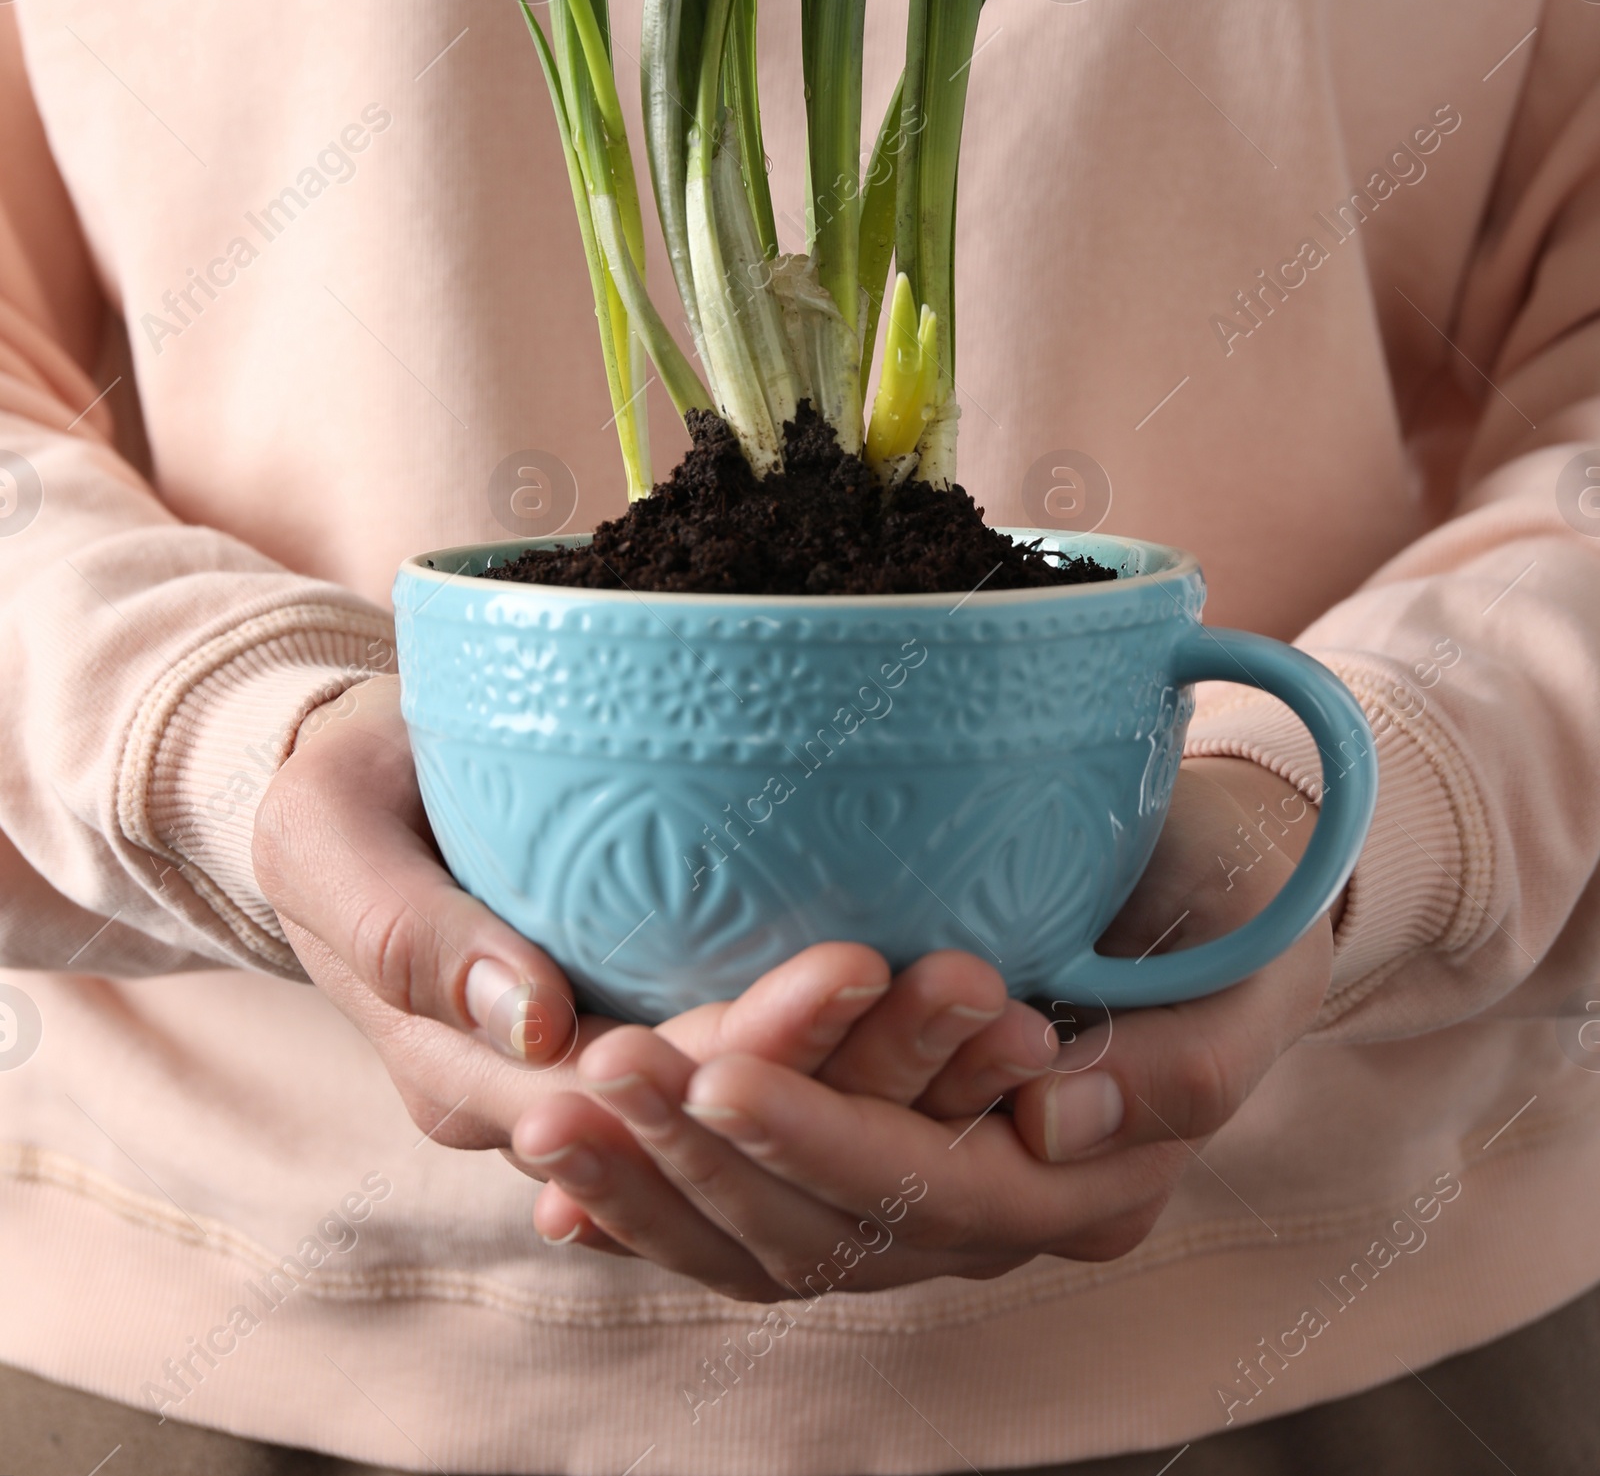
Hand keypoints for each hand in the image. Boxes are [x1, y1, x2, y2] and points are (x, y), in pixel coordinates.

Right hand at [250, 676, 1052, 1170]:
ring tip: (1020, 1012)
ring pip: (782, 1128)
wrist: (357, 799)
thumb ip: (406, 931)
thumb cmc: (339, 802)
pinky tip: (991, 1012)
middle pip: (735, 1126)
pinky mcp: (677, 1043)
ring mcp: (630, 1086)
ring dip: (904, 1078)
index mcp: (477, 1081)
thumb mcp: (327, 838)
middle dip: (866, 1069)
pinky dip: (888, 1058)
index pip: (637, 1094)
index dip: (750, 1048)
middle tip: (985, 990)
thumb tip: (527, 1021)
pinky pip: (792, 1087)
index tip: (857, 965)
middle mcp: (565, 1110)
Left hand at [513, 758, 1333, 1295]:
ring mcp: (929, 1206)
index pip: (923, 1185)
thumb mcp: (1249, 957)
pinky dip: (658, 1213)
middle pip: (821, 1234)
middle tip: (576, 1089)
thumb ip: (1180, 1058)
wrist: (1227, 886)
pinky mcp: (876, 1170)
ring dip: (648, 1194)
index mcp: (1086, 1183)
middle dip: (690, 1168)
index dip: (812, 1138)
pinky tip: (564, 1191)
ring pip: (769, 1245)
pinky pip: (755, 1225)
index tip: (711, 1071)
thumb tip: (1056, 1114)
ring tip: (542, 1121)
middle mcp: (996, 1218)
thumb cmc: (1243, 899)